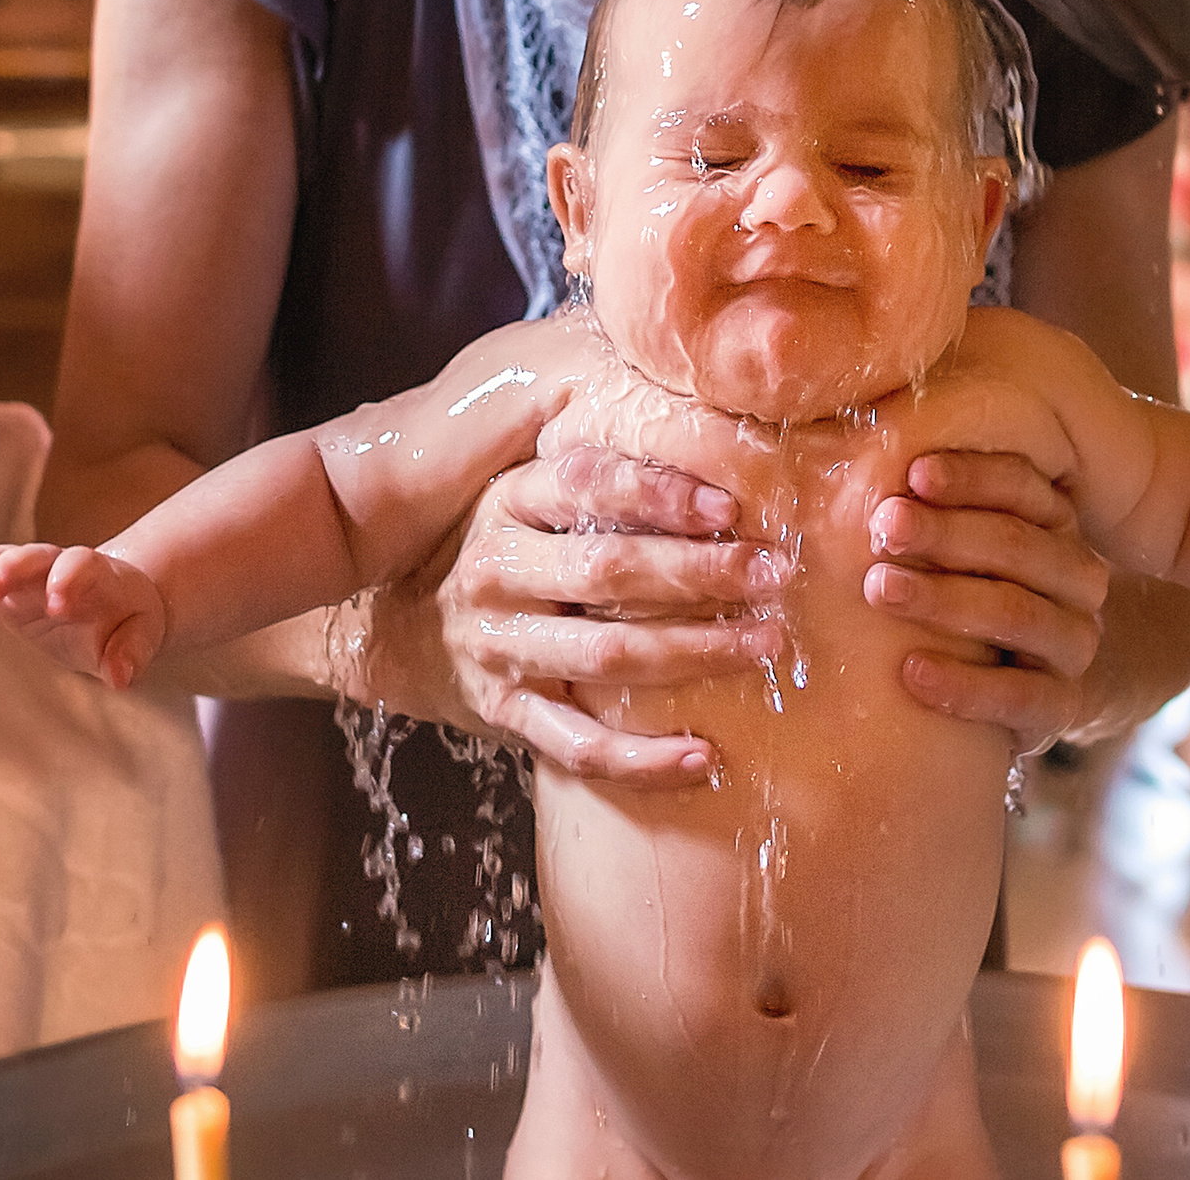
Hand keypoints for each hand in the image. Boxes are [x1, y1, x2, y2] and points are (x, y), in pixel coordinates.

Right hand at [0, 542, 166, 688]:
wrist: (116, 602)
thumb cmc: (129, 618)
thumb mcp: (141, 635)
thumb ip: (132, 652)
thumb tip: (120, 678)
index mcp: (98, 575)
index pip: (82, 565)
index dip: (70, 581)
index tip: (59, 607)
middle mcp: (60, 566)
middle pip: (35, 555)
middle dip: (12, 567)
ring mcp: (30, 573)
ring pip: (0, 557)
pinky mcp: (7, 586)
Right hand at [422, 445, 780, 787]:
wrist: (413, 627)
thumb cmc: (521, 548)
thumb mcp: (538, 494)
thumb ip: (605, 472)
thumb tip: (718, 428)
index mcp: (511, 501)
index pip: (587, 484)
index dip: (661, 494)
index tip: (731, 508)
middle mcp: (497, 570)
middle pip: (606, 568)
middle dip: (701, 572)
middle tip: (776, 574)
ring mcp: (496, 647)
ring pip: (606, 654)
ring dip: (695, 652)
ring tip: (766, 644)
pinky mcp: (503, 711)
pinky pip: (578, 746)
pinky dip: (643, 760)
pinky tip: (704, 757)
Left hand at [868, 451, 1112, 753]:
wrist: (995, 696)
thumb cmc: (947, 596)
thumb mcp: (937, 546)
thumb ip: (913, 501)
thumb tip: (843, 441)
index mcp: (1052, 523)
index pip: (1023, 486)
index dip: (971, 477)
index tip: (912, 473)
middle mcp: (1075, 579)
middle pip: (1019, 546)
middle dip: (947, 533)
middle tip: (882, 527)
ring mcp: (1073, 643)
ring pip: (1021, 614)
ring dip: (946, 601)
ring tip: (879, 589)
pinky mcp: (1060, 707)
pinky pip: (1023, 696)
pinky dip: (966, 686)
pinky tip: (910, 672)